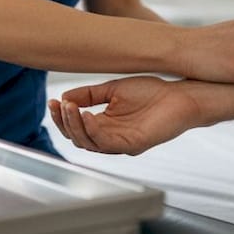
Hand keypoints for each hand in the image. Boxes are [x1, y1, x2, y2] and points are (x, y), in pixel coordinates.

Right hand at [48, 75, 204, 155]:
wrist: (181, 95)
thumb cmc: (153, 92)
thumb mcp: (113, 89)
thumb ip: (89, 95)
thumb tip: (64, 98)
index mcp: (106, 126)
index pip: (76, 127)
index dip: (62, 116)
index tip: (53, 101)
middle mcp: (111, 138)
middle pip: (78, 138)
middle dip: (64, 122)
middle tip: (58, 105)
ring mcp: (122, 143)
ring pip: (89, 143)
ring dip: (75, 126)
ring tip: (68, 108)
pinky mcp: (133, 144)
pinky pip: (106, 143)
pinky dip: (92, 130)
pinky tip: (86, 115)